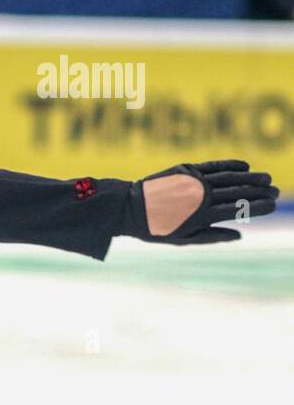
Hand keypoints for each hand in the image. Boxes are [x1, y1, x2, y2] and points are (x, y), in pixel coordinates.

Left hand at [123, 160, 278, 243]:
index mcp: (202, 216)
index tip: (273, 204)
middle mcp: (201, 196)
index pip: (238, 209)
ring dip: (250, 177)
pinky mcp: (185, 169)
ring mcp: (194, 181)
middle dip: (259, 191)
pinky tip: (245, 166)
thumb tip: (239, 235)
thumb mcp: (183, 239)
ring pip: (228, 177)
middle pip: (237, 192)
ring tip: (266, 178)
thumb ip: (212, 237)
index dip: (258, 206)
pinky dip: (230, 165)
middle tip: (276, 190)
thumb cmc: (155, 229)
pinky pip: (213, 166)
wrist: (128, 207)